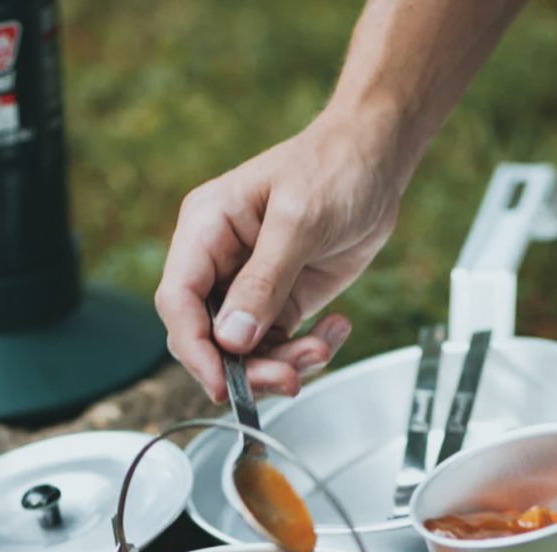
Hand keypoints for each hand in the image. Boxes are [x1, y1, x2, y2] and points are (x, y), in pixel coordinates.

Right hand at [155, 107, 406, 401]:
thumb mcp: (299, 221)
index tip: (223, 384)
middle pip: (209, 337)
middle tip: (288, 379)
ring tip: (320, 351)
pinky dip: (306, 351)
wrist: (377, 162)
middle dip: (246, 367)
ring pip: (245, 352)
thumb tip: (233, 338)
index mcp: (206, 229)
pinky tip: (334, 329)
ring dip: (282, 364)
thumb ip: (264, 281)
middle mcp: (219, 262)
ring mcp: (249, 286)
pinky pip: (279, 346)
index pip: (179, 301)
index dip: (195, 348)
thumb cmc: (334, 167)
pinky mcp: (280, 302)